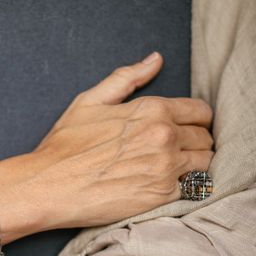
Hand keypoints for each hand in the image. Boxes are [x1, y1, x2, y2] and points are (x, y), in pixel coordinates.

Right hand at [0, 52, 214, 232]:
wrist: (49, 186)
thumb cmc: (65, 144)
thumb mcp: (91, 101)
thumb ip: (128, 78)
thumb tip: (156, 59)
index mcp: (153, 110)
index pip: (201, 111)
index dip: (195, 119)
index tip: (183, 128)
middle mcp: (165, 137)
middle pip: (206, 137)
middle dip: (194, 142)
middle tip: (176, 151)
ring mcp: (166, 168)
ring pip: (206, 164)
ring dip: (195, 165)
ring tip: (176, 169)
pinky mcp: (163, 196)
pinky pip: (195, 190)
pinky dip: (187, 188)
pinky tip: (168, 186)